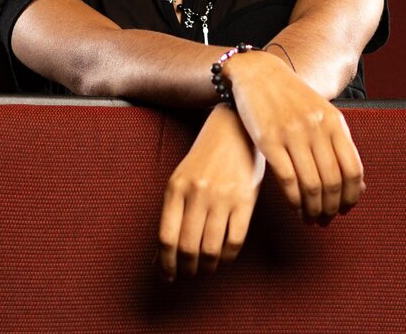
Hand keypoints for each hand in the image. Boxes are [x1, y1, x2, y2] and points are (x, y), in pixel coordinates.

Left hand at [157, 104, 264, 279]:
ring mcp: (222, 197)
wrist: (234, 129)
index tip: (168, 276)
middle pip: (188, 247)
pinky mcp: (245, 200)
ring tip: (206, 269)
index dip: (166, 264)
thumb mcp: (181, 180)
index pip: (166, 238)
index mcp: (176, 188)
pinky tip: (223, 258)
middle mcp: (197, 193)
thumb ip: (172, 214)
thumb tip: (160, 256)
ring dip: (207, 266)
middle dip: (187, 269)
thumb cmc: (204, 159)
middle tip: (188, 275)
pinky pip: (235, 240)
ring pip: (211, 248)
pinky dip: (227, 257)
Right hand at [225, 50, 364, 222]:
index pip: (353, 170)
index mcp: (334, 122)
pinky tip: (294, 207)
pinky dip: (294, 200)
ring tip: (311, 218)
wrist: (258, 73)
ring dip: (313, 208)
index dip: (351, 196)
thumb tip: (359, 185)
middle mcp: (316, 128)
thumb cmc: (292, 98)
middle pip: (332, 182)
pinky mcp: (269, 140)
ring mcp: (292, 134)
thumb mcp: (321, 114)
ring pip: (311, 184)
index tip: (345, 209)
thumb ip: (338, 145)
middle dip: (331, 208)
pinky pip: (287, 179)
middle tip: (326, 220)